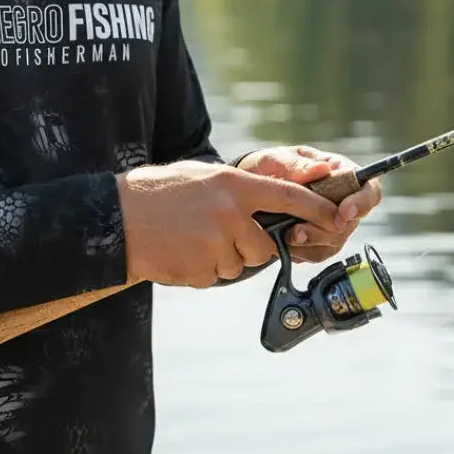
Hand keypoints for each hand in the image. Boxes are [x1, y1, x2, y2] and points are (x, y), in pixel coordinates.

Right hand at [115, 159, 341, 288]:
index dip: (317, 209)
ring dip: (221, 258)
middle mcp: (230, 214)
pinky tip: (180, 251)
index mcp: (233, 185)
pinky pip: (215, 277)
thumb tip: (268, 204)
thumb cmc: (158, 192)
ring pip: (239, 264)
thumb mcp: (201, 176)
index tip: (336, 217)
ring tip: (189, 238)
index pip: (289, 197)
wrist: (117, 219)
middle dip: (248, 246)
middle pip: (263, 246)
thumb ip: (236, 190)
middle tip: (216, 232)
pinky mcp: (201, 270)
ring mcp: (216, 244)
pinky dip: (201, 269)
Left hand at [235, 145, 381, 263]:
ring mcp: (330, 220)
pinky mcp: (317, 240)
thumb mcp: (275, 159)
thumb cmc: (266, 167)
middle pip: (351, 221)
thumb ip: (295, 165)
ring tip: (288, 237)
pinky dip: (303, 252)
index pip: (368, 188)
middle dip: (326, 229)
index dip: (361, 203)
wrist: (246, 190)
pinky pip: (319, 253)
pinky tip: (285, 244)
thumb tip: (322, 169)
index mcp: (338, 171)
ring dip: (313, 243)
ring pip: (336, 241)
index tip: (343, 212)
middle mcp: (340, 198)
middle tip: (299, 231)